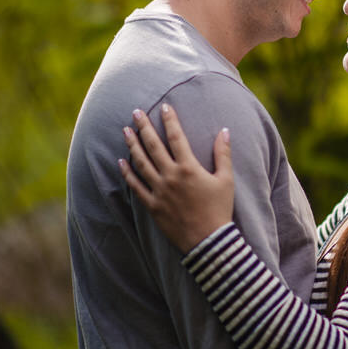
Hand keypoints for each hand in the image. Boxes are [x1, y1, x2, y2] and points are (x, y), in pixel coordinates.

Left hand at [119, 104, 234, 252]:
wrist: (208, 241)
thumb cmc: (220, 209)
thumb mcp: (226, 180)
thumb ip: (223, 154)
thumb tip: (225, 131)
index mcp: (189, 168)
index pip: (177, 138)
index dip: (170, 120)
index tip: (164, 107)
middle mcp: (171, 177)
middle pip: (153, 146)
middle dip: (144, 127)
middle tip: (136, 112)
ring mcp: (159, 191)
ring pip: (141, 163)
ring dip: (132, 145)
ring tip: (125, 130)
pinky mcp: (152, 206)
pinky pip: (136, 187)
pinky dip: (128, 174)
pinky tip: (121, 162)